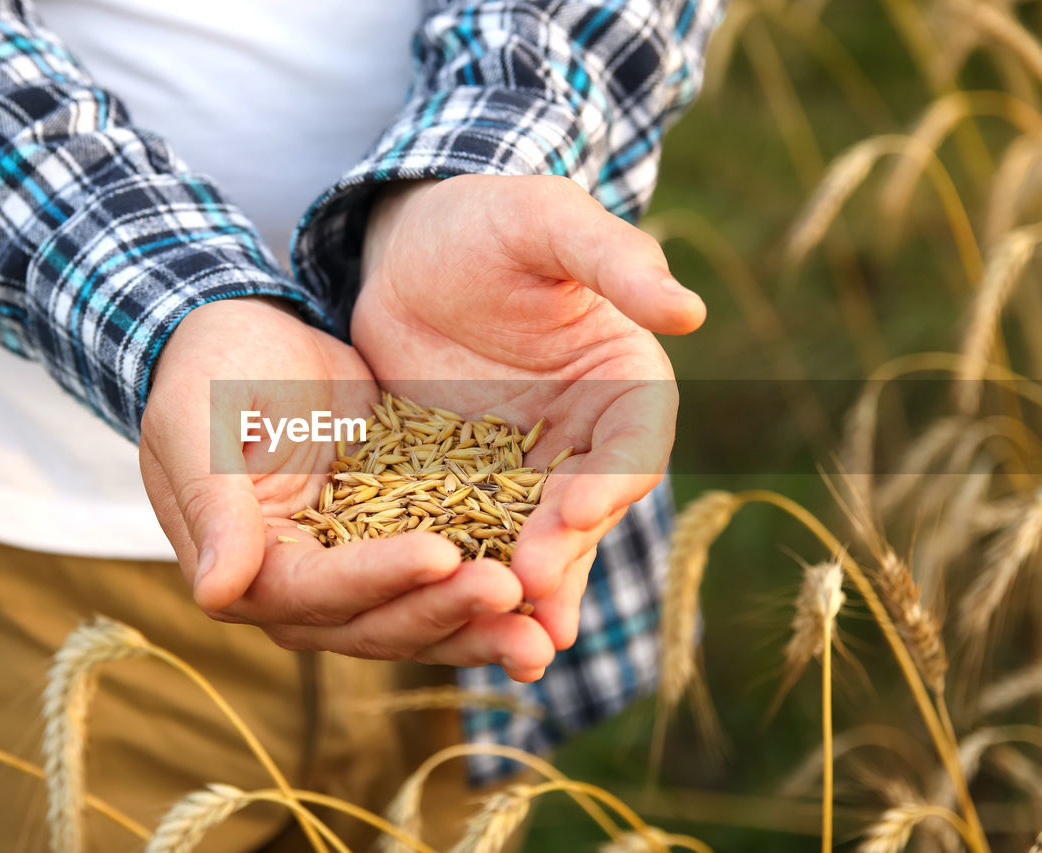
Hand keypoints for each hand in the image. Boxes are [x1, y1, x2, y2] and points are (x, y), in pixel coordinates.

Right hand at [139, 297, 555, 678]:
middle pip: (378, 623)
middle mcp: (304, 591)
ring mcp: (355, 572)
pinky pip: (447, 577)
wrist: (249, 340)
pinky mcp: (397, 544)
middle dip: (445, 613)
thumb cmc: (208, 375)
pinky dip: (489, 590)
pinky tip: (548, 593)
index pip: (317, 591)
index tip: (441, 554)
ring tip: (545, 635)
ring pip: (421, 616)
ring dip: (479, 626)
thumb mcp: (201, 427)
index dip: (378, 578)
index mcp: (248, 572)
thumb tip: (215, 591)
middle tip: (512, 597)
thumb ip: (213, 507)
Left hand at [353, 175, 704, 650]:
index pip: (632, 444)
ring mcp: (524, 469)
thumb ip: (615, 263)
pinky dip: (466, 576)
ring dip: (526, 593)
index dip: (610, 482)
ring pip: (532, 539)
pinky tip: (447, 618)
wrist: (411, 243)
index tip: (573, 511)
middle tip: (532, 598)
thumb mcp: (550, 224)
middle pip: (584, 509)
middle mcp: (585, 438)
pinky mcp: (463, 483)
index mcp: (623, 383)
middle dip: (563, 556)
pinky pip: (469, 534)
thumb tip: (689, 311)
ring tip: (514, 647)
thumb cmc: (491, 220)